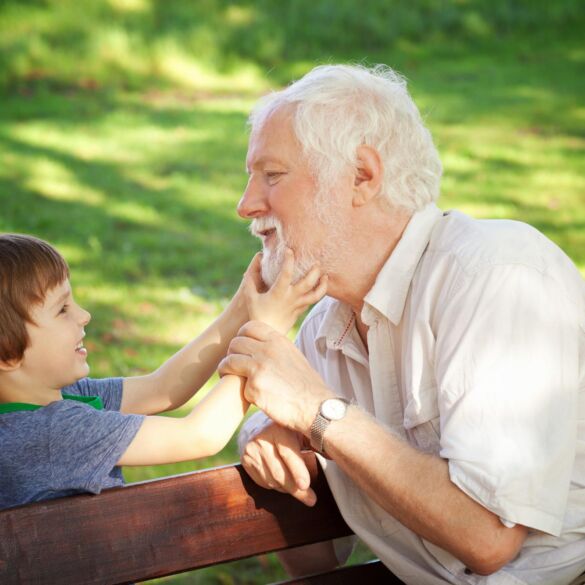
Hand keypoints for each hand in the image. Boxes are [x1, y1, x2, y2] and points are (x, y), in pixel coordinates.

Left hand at [219, 321, 334, 433]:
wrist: (316, 406)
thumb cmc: (305, 385)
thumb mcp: (293, 356)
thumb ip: (275, 348)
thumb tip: (258, 345)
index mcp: (278, 341)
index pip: (249, 326)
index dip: (242, 336)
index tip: (241, 348)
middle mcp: (267, 350)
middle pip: (235, 343)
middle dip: (232, 353)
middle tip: (233, 365)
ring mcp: (259, 368)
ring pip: (229, 361)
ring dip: (226, 369)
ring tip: (229, 376)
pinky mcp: (254, 387)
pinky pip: (237, 385)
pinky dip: (242, 391)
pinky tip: (250, 395)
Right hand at [240, 417, 317, 505]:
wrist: (258, 425)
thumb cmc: (288, 430)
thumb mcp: (299, 430)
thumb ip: (312, 440)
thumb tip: (332, 454)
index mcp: (278, 428)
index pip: (287, 453)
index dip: (297, 471)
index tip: (306, 486)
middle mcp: (261, 439)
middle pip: (280, 473)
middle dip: (297, 490)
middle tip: (311, 499)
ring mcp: (251, 451)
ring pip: (272, 481)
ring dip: (287, 489)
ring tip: (298, 489)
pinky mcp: (245, 461)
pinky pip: (263, 483)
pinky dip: (276, 486)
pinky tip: (283, 482)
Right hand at [241, 249, 326, 334]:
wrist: (266, 333)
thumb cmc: (257, 314)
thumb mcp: (250, 296)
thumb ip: (251, 279)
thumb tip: (255, 261)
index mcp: (279, 293)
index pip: (286, 273)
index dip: (288, 260)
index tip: (289, 250)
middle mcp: (291, 298)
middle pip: (308, 283)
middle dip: (314, 271)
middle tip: (316, 262)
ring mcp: (297, 306)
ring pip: (316, 295)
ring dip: (323, 284)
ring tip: (325, 276)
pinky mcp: (300, 311)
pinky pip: (312, 301)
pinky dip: (318, 293)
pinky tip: (320, 286)